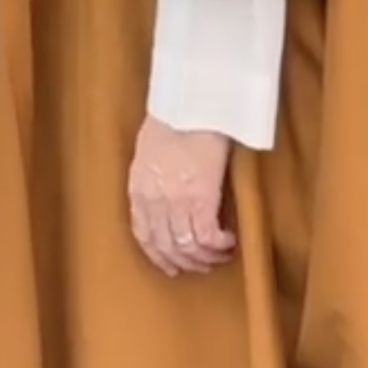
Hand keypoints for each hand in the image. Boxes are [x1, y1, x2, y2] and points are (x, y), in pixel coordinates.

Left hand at [127, 115, 235, 276]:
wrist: (192, 102)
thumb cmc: (176, 115)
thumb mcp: (151, 147)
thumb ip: (153, 173)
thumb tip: (165, 185)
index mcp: (139, 188)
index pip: (143, 234)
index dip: (158, 254)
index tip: (170, 263)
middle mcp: (154, 200)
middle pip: (166, 246)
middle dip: (183, 262)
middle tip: (200, 266)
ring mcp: (176, 202)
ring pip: (187, 247)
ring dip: (205, 258)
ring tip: (219, 257)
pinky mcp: (201, 199)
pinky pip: (208, 237)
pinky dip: (218, 246)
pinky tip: (228, 243)